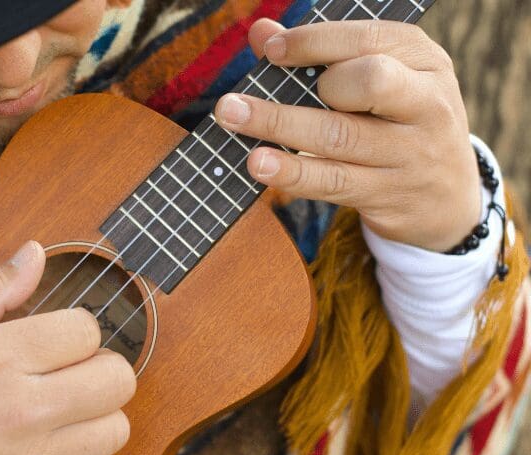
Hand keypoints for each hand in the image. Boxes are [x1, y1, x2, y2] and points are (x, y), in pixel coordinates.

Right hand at [0, 241, 136, 454]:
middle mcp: (25, 409)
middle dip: (100, 365)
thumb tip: (35, 254)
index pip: (87, 330)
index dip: (75, 327)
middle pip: (117, 378)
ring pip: (116, 427)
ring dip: (99, 412)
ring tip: (67, 407)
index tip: (55, 337)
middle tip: (72, 369)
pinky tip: (62, 444)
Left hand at [215, 19, 480, 251]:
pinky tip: (258, 163)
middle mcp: (425, 103)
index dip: (315, 42)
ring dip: (280, 126)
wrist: (448, 197)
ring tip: (232, 118)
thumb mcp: (381, 80)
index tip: (271, 50)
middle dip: (309, 85)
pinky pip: (333, 181)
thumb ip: (322, 54)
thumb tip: (261, 32)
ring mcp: (410, 152)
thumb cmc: (396, 122)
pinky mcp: (388, 193)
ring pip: (341, 137)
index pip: (369, 39)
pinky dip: (292, 172)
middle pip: (369, 83)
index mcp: (422, 61)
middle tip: (255, 92)